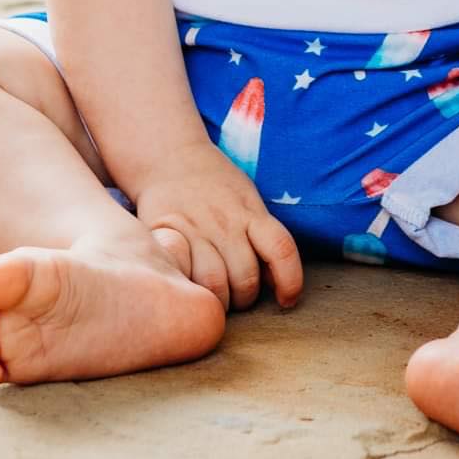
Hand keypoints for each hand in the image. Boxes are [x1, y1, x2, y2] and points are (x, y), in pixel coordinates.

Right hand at [134, 139, 302, 312]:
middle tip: (236, 296)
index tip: (287, 300)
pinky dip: (187, 287)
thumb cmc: (215, 185)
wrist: (170, 157)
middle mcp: (226, 222)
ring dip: (217, 302)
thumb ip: (261, 236)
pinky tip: (187, 287)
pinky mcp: (168, 235)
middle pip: (245, 278)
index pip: (281, 249)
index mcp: (251, 212)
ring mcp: (195, 229)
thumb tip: (275, 282)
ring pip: (214, 283)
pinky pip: (181, 273)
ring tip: (214, 297)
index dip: (291, 281)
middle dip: (245, 298)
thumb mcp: (246, 200)